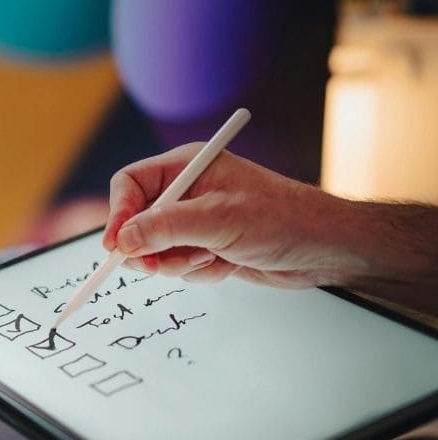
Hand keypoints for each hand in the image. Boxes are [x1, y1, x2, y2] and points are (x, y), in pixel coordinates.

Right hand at [102, 144, 346, 287]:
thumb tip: (123, 240)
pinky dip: (197, 272)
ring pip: (155, 250)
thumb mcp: (218, 221)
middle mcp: (185, 192)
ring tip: (211, 259)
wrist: (322, 249)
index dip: (118, 214)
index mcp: (187, 167)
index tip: (116, 246)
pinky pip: (178, 266)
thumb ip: (166, 228)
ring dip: (178, 263)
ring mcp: (194, 221)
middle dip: (149, 247)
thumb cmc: (282, 219)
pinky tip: (226, 265)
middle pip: (136, 221)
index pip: (130, 184)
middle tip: (159, 265)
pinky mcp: (204, 246)